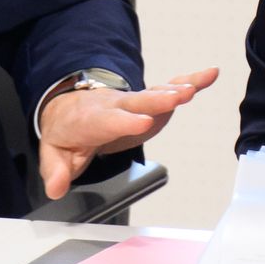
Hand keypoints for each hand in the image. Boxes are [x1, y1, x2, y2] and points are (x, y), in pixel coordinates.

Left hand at [36, 67, 217, 200]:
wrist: (71, 107)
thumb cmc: (68, 130)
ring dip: (173, 91)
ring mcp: (132, 101)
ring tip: (192, 89)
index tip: (143, 122)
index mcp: (91, 120)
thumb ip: (56, 171)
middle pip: (135, 103)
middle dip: (155, 101)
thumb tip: (56, 188)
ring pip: (154, 95)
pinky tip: (209, 75)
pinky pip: (169, 89)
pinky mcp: (147, 101)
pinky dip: (190, 81)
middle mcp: (115, 106)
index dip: (125, 122)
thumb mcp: (55, 154)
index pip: (108, 121)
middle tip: (175, 98)